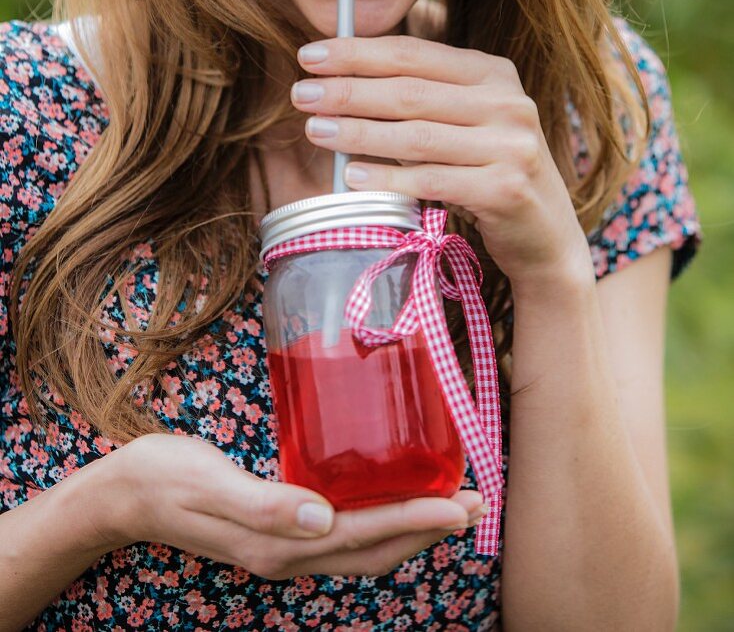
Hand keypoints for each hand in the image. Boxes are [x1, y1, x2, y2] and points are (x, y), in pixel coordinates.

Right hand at [92, 433, 485, 579]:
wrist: (121, 495)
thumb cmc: (162, 478)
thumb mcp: (208, 484)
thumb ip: (264, 503)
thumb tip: (321, 519)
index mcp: (278, 542)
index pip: (364, 536)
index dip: (415, 521)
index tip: (460, 505)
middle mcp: (289, 552)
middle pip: (375, 550)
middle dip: (428, 530)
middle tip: (476, 504)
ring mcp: (283, 544)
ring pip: (363, 547)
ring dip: (410, 528)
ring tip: (449, 505)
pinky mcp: (277, 528)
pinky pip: (343, 534)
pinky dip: (378, 521)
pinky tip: (387, 497)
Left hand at [293, 35, 593, 290]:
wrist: (544, 235)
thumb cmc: (488, 170)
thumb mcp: (467, 121)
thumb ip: (424, 96)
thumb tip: (341, 76)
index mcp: (494, 73)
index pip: (414, 54)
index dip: (357, 53)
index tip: (309, 56)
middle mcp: (508, 103)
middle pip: (410, 92)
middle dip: (348, 90)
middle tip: (300, 94)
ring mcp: (512, 146)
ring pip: (416, 136)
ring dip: (358, 133)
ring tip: (314, 130)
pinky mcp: (507, 189)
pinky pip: (433, 180)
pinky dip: (388, 178)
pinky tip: (352, 175)